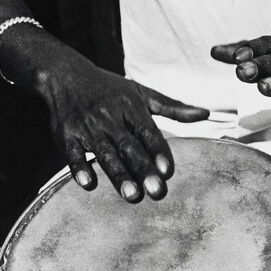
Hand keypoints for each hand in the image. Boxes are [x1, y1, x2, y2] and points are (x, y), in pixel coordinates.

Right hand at [36, 56, 208, 202]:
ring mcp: (87, 127)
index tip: (168, 171)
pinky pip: (73, 153)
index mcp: (130, 107)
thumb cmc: (110, 89)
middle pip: (129, 146)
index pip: (147, 131)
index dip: (158, 151)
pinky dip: (80, 167)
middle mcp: (110, 117)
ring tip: (132, 195)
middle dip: (143, 169)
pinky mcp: (66, 136)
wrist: (65, 75)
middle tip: (156, 191)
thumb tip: (205, 113)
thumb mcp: (141, 92)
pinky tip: (88, 183)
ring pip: (105, 154)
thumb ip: (173, 107)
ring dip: (118, 175)